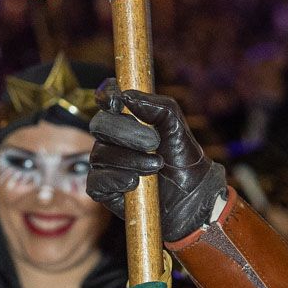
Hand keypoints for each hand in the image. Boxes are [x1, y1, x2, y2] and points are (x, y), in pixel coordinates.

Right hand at [88, 84, 226, 242]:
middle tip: (153, 143)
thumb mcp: (177, 126)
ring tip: (156, 166)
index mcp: (127, 118)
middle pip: (99, 125)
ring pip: (100, 154)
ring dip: (130, 159)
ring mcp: (106, 163)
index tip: (116, 100)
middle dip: (127, 133)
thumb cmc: (183, 157)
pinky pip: (96, 180)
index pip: (107, 98)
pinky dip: (115, 179)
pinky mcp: (104, 189)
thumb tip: (127, 97)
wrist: (191, 193)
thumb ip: (158, 106)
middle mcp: (112, 139)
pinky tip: (134, 182)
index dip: (106, 95)